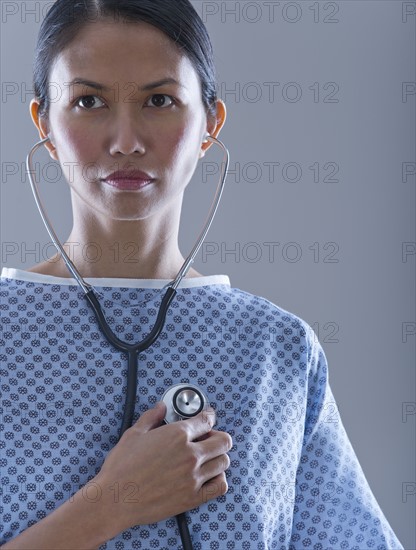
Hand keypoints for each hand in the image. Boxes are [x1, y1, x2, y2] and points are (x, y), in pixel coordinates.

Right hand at [94, 401, 231, 535]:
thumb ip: (151, 417)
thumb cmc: (121, 467)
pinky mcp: (192, 498)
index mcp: (177, 435)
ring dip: (218, 457)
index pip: (207, 420)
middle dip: (217, 436)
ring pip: (223, 462)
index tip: (208, 417)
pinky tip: (209, 476)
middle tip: (207, 438)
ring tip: (207, 457)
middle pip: (223, 441)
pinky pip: (220, 486)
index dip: (209, 416)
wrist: (114, 500)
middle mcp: (190, 454)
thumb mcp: (134, 434)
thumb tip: (160, 407)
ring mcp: (193, 477)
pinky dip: (219, 479)